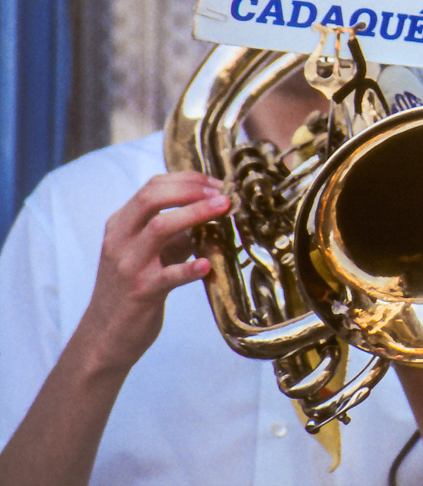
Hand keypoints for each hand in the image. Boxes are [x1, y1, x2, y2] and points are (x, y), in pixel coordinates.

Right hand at [78, 172, 229, 373]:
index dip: (188, 180)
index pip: (151, 187)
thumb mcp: (150, 252)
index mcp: (121, 225)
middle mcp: (120, 240)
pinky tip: (208, 264)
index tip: (217, 183)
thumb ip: (176, 230)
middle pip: (151, 199)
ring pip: (159, 227)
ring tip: (224, 210)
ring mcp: (129, 266)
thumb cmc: (134, 287)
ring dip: (195, 214)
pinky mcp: (141, 293)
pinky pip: (167, 276)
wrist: (105, 335)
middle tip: (223, 193)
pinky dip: (189, 268)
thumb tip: (216, 208)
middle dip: (190, 190)